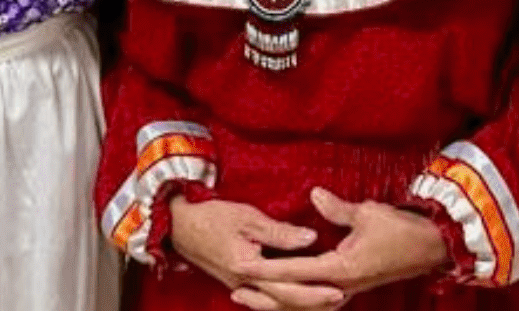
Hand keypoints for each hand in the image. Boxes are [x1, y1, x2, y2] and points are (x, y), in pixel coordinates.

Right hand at [167, 196, 340, 309]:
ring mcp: (239, 285)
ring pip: (274, 302)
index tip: (338, 287)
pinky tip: (296, 297)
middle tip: (340, 297)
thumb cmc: (211, 216)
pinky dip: (282, 299)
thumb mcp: (247, 217)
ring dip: (299, 303)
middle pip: (284, 300)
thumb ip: (280, 231)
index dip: (314, 288)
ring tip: (324, 300)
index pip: (288, 285)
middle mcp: (244, 283)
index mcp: (248, 267)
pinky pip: (264, 297)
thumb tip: (311, 238)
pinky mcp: (237, 281)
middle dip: (313, 301)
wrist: (178, 225)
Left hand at [236, 187, 450, 307]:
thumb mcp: (368, 213)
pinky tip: (283, 296)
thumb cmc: (400, 229)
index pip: (295, 272)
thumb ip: (337, 209)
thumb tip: (315, 195)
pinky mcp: (350, 288)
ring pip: (304, 304)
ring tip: (249, 297)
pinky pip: (315, 301)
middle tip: (235, 290)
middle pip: (294, 297)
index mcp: (341, 269)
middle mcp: (340, 287)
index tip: (245, 268)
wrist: (429, 249)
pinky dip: (296, 301)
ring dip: (277, 302)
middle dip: (264, 295)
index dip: (269, 270)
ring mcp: (346, 291)